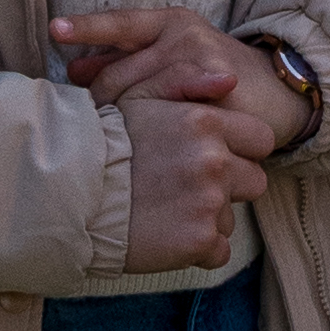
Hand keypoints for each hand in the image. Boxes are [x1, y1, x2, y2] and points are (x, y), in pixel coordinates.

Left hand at [59, 4, 309, 157]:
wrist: (276, 91)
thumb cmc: (213, 76)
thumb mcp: (174, 56)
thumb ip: (131, 60)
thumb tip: (75, 70)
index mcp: (171, 22)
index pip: (122, 23)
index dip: (88, 27)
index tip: (55, 30)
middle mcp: (185, 36)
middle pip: (121, 72)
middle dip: (98, 101)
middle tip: (84, 127)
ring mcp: (203, 62)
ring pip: (141, 98)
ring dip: (121, 123)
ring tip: (109, 145)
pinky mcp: (220, 90)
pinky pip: (173, 116)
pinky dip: (153, 133)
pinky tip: (144, 149)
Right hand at [116, 84, 270, 269]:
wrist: (69, 193)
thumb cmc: (102, 141)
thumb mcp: (139, 96)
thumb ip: (185, 79)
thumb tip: (232, 80)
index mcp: (205, 121)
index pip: (260, 139)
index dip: (240, 149)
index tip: (214, 157)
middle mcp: (214, 160)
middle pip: (255, 180)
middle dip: (229, 186)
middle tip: (187, 187)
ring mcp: (208, 202)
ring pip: (232, 217)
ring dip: (209, 217)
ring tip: (169, 211)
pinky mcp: (199, 240)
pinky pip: (218, 252)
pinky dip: (197, 250)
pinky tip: (167, 236)